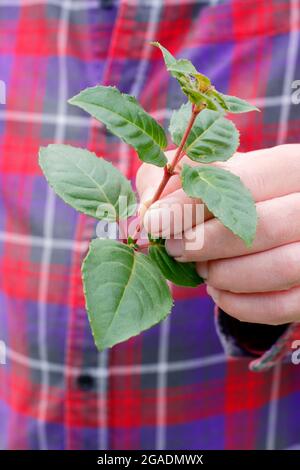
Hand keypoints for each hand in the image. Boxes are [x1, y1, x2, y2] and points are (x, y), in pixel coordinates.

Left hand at [136, 144, 299, 324]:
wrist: (279, 226)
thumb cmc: (237, 197)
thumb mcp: (208, 175)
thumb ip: (171, 176)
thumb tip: (145, 207)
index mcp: (291, 167)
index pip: (243, 182)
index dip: (192, 204)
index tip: (153, 222)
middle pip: (264, 227)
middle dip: (205, 243)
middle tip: (173, 249)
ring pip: (281, 268)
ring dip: (224, 274)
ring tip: (199, 269)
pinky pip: (284, 306)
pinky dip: (242, 305)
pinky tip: (218, 292)